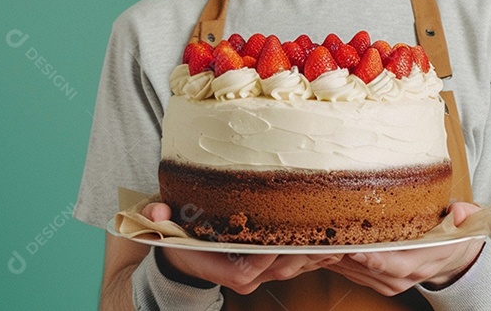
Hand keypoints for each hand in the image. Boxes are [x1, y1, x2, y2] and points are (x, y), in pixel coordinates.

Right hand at [140, 202, 340, 294]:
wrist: (182, 262)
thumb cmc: (178, 241)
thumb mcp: (164, 228)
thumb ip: (158, 218)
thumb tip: (154, 213)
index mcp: (223, 268)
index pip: (254, 264)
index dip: (274, 251)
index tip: (294, 233)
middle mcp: (245, 276)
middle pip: (281, 265)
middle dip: (305, 250)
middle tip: (328, 230)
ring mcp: (258, 275)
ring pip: (291, 267)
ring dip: (313, 253)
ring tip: (336, 233)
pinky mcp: (267, 269)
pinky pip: (292, 264)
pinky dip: (310, 254)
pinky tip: (328, 239)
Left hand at [324, 202, 485, 294]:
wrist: (451, 258)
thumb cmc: (452, 234)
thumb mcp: (466, 222)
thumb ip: (466, 214)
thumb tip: (460, 210)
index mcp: (425, 260)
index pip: (398, 265)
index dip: (376, 259)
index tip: (355, 249)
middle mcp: (405, 275)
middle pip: (369, 269)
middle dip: (344, 257)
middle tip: (322, 242)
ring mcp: (390, 281)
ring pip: (356, 272)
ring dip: (334, 260)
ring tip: (313, 243)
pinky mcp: (377, 281)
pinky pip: (352, 274)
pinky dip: (335, 262)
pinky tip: (320, 248)